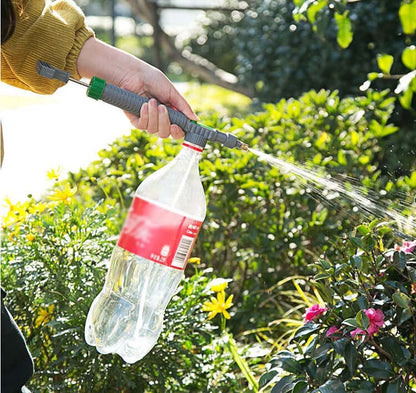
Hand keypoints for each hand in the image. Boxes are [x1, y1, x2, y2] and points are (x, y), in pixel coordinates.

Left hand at [76, 38, 198, 138]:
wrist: (133, 74)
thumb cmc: (151, 79)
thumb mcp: (171, 92)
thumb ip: (183, 107)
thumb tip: (195, 119)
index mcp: (170, 113)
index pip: (177, 130)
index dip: (179, 132)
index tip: (178, 127)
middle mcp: (159, 119)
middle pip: (166, 134)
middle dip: (165, 123)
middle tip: (163, 109)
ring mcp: (147, 121)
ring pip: (154, 131)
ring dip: (154, 116)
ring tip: (151, 101)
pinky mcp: (135, 120)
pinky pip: (142, 127)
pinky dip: (145, 116)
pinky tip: (143, 105)